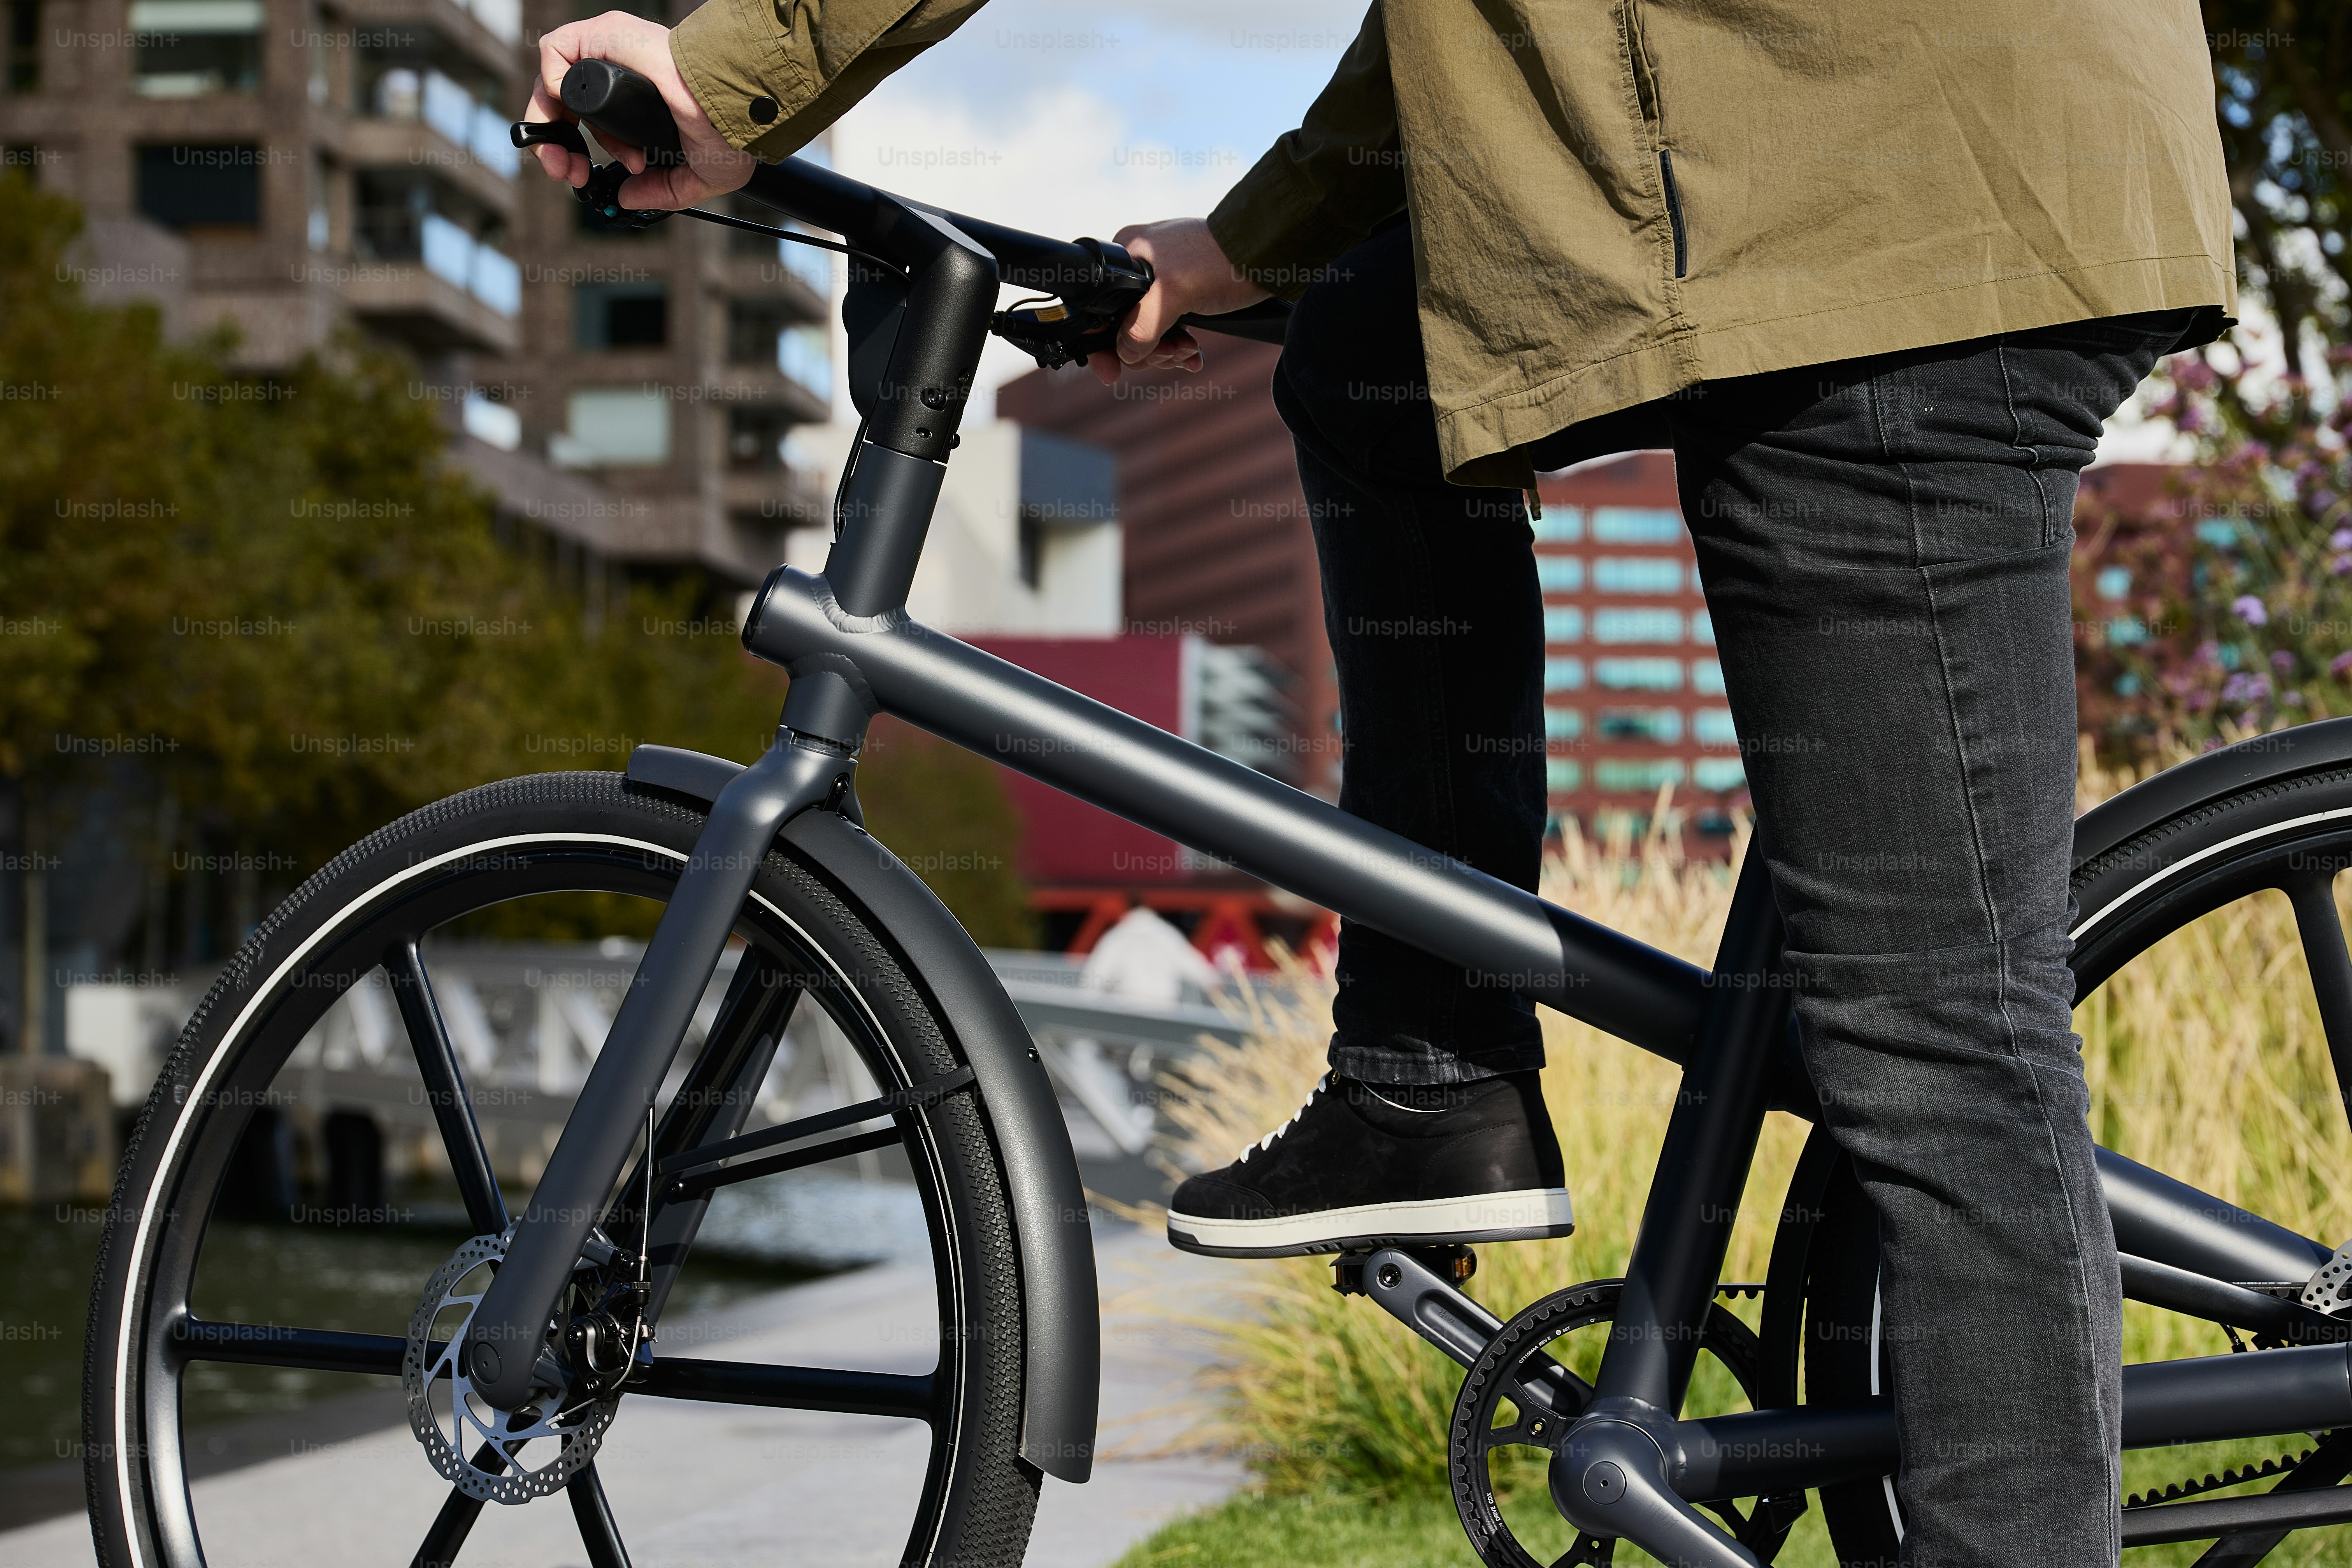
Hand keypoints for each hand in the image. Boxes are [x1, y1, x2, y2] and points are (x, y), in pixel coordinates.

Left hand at [522, 11, 752, 209]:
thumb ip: (660, 190)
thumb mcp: (695, 177)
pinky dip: (551, 84)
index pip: (588, 119)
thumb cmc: (728, 135)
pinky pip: (554, 50)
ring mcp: (610, 50)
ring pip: (553, 81)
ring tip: (569, 159)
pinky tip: (574, 113)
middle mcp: (620, 71)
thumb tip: (627, 197)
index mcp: (637, 98)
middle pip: (563, 103)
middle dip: (555, 144)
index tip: (580, 175)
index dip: (578, 149)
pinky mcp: (603, 34)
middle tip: (565, 173)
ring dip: (549, 125)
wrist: (730, 111)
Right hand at [1087, 219, 1270, 386]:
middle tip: (1172, 353)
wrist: (1269, 253)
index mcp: (1127, 254)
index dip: (1103, 344)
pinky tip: (1195, 357)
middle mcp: (1140, 266)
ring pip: (1150, 332)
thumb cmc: (1221, 261)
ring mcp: (1163, 280)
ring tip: (1190, 351)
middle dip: (1148, 349)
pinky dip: (1181, 346)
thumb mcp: (1174, 293)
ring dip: (1168, 351)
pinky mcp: (1186, 293)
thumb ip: (1142, 324)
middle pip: (1125, 326)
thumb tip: (1124, 352)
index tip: (1112, 373)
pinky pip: (1172, 329)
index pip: (1100, 308)